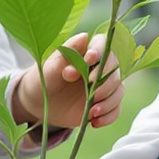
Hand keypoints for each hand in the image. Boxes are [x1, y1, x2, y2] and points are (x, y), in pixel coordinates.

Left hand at [9, 33, 123, 133]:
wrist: (40, 103)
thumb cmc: (43, 79)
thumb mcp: (49, 67)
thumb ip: (66, 53)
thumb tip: (84, 37)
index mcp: (86, 52)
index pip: (102, 44)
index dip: (100, 51)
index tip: (89, 60)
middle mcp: (99, 68)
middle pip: (115, 69)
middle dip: (106, 83)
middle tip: (92, 93)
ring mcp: (103, 87)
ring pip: (118, 90)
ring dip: (109, 102)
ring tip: (92, 112)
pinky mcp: (103, 104)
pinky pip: (115, 110)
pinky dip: (108, 116)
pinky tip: (94, 122)